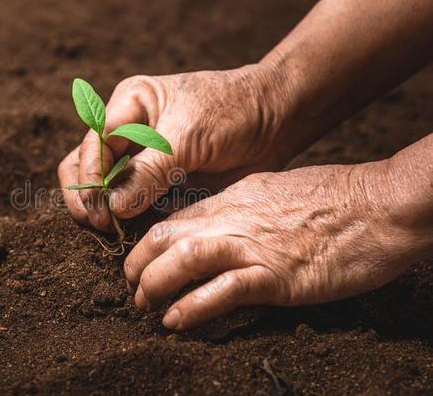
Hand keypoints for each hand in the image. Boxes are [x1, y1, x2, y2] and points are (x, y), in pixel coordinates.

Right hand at [58, 65, 293, 229]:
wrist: (274, 122)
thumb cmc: (232, 113)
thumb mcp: (188, 136)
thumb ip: (149, 170)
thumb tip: (113, 206)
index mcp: (129, 105)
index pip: (92, 143)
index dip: (92, 178)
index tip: (104, 208)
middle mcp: (127, 131)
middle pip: (83, 164)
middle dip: (86, 196)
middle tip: (103, 225)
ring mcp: (140, 159)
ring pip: (100, 186)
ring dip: (99, 210)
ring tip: (113, 232)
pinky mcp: (156, 183)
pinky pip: (129, 203)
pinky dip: (123, 219)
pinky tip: (130, 233)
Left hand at [124, 161, 430, 329]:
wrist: (379, 204)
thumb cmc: (335, 200)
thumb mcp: (275, 192)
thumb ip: (245, 209)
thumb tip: (225, 228)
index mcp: (234, 198)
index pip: (176, 217)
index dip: (151, 242)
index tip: (143, 260)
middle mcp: (233, 217)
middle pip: (165, 235)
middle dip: (139, 263)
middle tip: (134, 286)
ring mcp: (252, 244)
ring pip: (183, 258)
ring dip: (155, 284)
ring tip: (145, 304)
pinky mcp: (275, 274)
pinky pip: (222, 290)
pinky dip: (192, 307)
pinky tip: (176, 320)